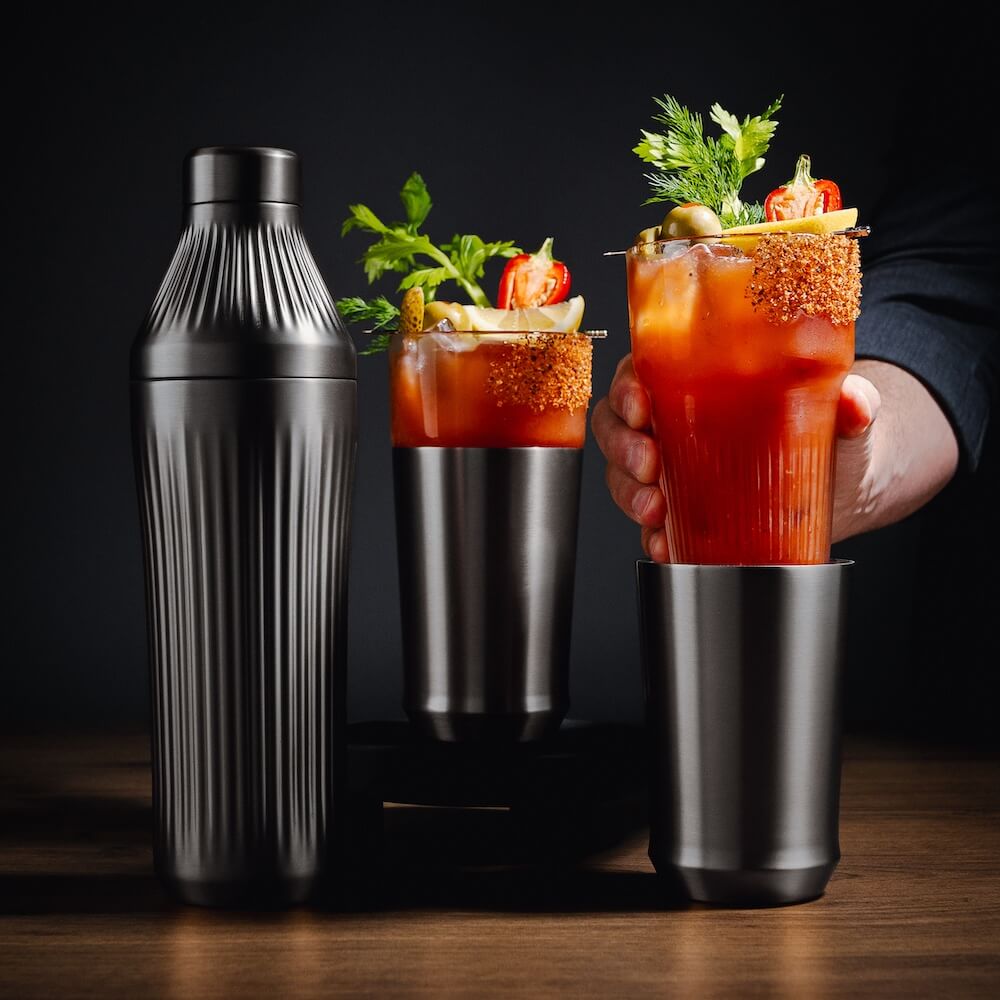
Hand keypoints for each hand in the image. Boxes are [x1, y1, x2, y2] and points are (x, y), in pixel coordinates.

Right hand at [590, 354, 881, 561]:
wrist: (841, 485)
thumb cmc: (827, 432)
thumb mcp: (841, 409)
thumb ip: (852, 400)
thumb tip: (856, 402)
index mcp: (695, 380)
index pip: (639, 372)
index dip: (627, 386)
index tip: (641, 404)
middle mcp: (673, 422)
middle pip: (617, 425)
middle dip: (622, 447)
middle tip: (649, 464)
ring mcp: (672, 470)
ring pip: (621, 475)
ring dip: (628, 493)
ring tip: (655, 510)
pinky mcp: (682, 512)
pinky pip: (648, 525)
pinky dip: (650, 537)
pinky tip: (664, 544)